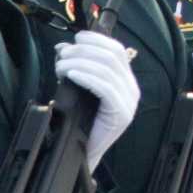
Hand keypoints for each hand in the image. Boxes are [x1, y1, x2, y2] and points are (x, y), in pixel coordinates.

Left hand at [54, 30, 139, 168]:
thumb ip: (78, 68)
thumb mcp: (81, 88)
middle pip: (111, 57)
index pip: (117, 50)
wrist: (83, 154)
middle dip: (84, 50)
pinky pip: (105, 87)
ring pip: (107, 69)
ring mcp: (129, 102)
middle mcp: (131, 89)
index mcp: (125, 80)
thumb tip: (63, 47)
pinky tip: (72, 75)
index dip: (96, 40)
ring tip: (61, 66)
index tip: (76, 38)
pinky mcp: (122, 114)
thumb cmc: (80, 122)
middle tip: (62, 54)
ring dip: (80, 62)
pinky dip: (86, 76)